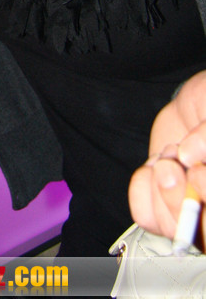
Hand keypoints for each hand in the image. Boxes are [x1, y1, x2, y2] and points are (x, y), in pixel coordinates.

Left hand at [129, 71, 205, 239]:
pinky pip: (145, 214)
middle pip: (200, 236)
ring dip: (161, 185)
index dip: (205, 194)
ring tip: (171, 154)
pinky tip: (155, 166)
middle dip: (177, 199)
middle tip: (171, 164)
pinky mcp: (164, 206)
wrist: (197, 106)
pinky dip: (143, 186)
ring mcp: (192, 213)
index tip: (197, 171)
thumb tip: (190, 155)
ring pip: (171, 226)